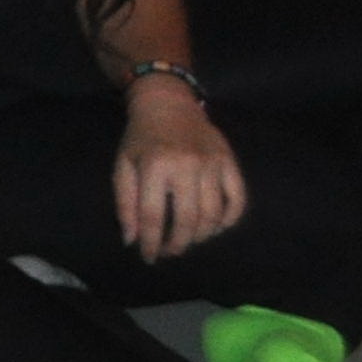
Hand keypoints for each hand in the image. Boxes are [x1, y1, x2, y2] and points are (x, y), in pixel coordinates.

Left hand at [114, 91, 246, 259]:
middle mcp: (187, 166)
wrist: (168, 104)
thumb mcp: (123, 166)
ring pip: (214, 213)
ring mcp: (212, 163)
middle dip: (179, 243)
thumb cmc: (141, 139)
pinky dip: (231, 218)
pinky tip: (217, 227)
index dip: (151, 242)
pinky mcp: (229, 161)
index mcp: (155, 167)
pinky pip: (238, 197)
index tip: (149, 257)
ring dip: (203, 235)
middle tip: (171, 251)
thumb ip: (125, 204)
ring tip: (190, 240)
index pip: (153, 216)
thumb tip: (132, 240)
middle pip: (188, 219)